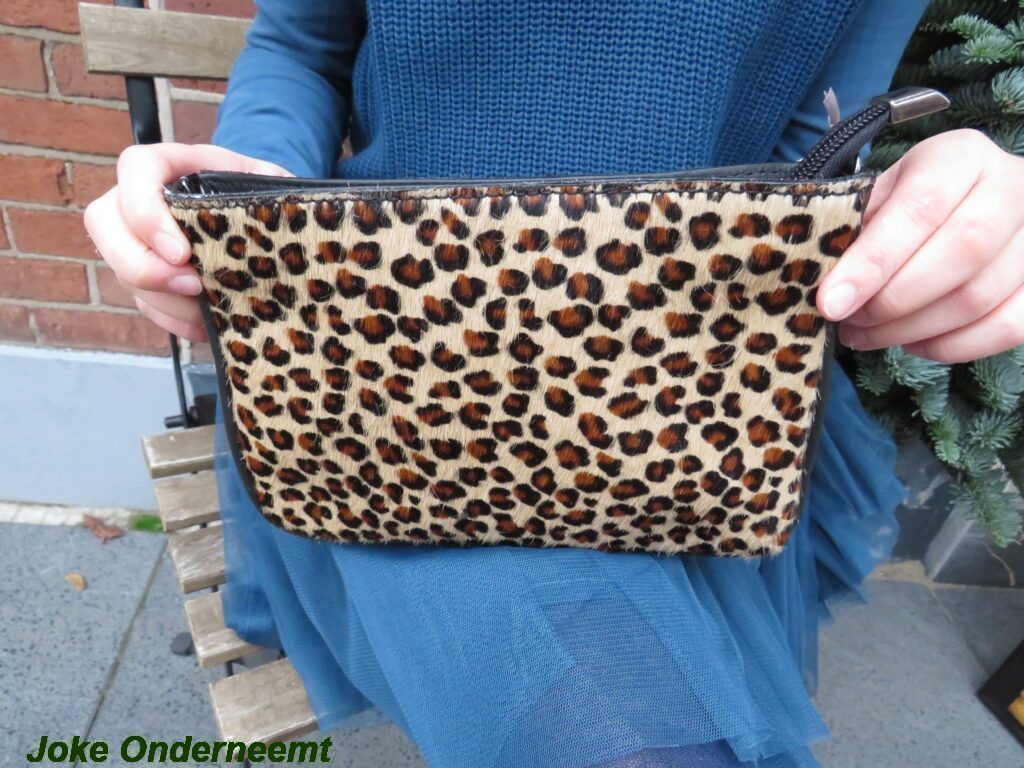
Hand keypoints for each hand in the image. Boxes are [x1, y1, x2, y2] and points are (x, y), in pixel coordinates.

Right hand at [84, 143, 290, 340]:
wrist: (268, 220)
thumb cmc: (269, 197)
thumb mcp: (275, 184)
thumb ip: (269, 191)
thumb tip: (274, 217)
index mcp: (178, 164)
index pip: (137, 168)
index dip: (145, 212)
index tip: (182, 254)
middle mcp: (145, 197)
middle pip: (104, 222)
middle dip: (142, 265)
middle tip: (193, 286)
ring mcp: (140, 238)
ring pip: (123, 271)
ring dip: (166, 301)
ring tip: (212, 310)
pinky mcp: (150, 276)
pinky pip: (143, 302)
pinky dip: (173, 319)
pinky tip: (207, 326)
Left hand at [816, 129, 1023, 362]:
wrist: (968, 206)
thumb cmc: (908, 206)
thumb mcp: (879, 199)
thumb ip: (858, 232)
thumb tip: (830, 291)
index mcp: (961, 156)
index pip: (921, 207)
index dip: (873, 262)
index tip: (830, 303)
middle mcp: (1013, 187)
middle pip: (961, 253)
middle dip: (892, 301)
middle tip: (849, 322)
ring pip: (980, 298)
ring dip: (912, 330)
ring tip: (867, 335)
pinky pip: (1007, 328)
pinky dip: (952, 347)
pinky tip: (913, 342)